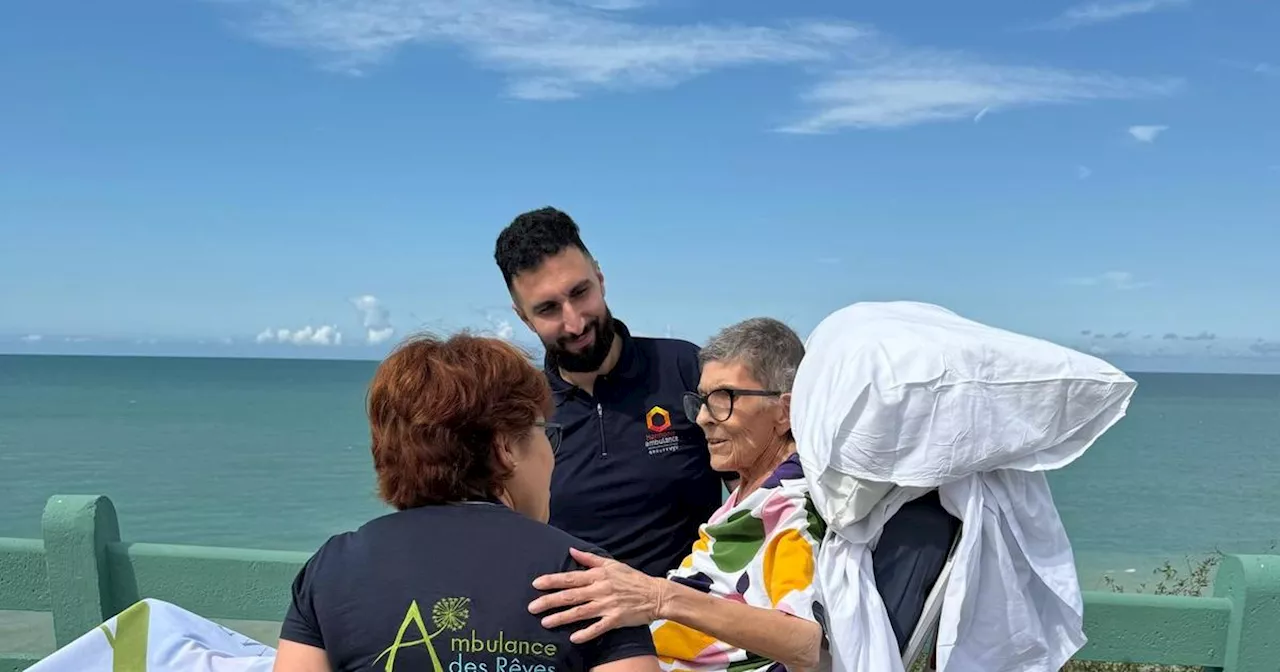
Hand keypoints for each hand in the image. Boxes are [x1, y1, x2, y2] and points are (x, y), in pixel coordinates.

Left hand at [528, 547, 667, 643]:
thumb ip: (589, 559)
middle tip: (531, 607)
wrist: (655, 594)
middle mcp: (600, 589)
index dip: (552, 581)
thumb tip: (571, 550)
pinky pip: (598, 627)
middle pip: (570, 596)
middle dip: (549, 601)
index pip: (570, 578)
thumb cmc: (632, 578)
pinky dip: (586, 633)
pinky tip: (573, 638)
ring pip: (580, 612)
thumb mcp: (611, 564)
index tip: (536, 584)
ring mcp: (608, 605)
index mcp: (598, 576)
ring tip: (545, 622)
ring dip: (561, 618)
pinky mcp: (616, 619)